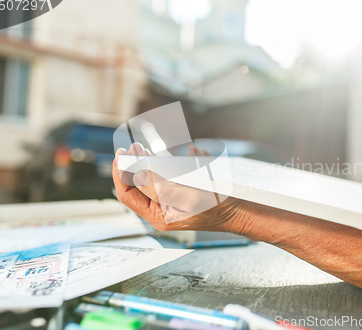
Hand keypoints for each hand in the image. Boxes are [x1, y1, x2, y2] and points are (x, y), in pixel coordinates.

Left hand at [112, 142, 251, 231]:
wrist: (240, 211)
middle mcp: (162, 208)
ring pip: (152, 179)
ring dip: (149, 162)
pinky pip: (171, 175)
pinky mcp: (182, 190)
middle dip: (134, 164)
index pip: (129, 194)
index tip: (121, 155)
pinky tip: (186, 154)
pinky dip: (174, 162)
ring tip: (146, 150)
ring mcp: (171, 200)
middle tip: (135, 147)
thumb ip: (161, 188)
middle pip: (138, 185)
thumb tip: (138, 175)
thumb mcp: (189, 198)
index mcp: (158, 215)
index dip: (121, 174)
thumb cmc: (217, 208)